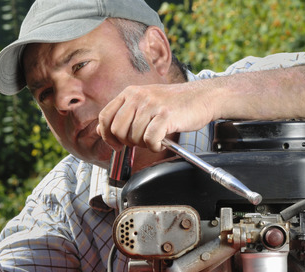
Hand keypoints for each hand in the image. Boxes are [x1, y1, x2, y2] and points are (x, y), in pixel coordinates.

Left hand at [96, 81, 216, 152]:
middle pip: (117, 129)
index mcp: (130, 92)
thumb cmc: (174, 103)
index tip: (115, 144)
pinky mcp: (166, 115)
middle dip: (127, 142)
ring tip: (155, 139)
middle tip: (140, 142)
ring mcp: (152, 105)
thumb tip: (101, 130)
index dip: (106, 134)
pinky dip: (154, 146)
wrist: (203, 97)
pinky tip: (161, 143)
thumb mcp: (145, 103)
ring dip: (144, 144)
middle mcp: (138, 96)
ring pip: (134, 137)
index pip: (105, 116)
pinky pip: (150, 139)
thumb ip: (124, 114)